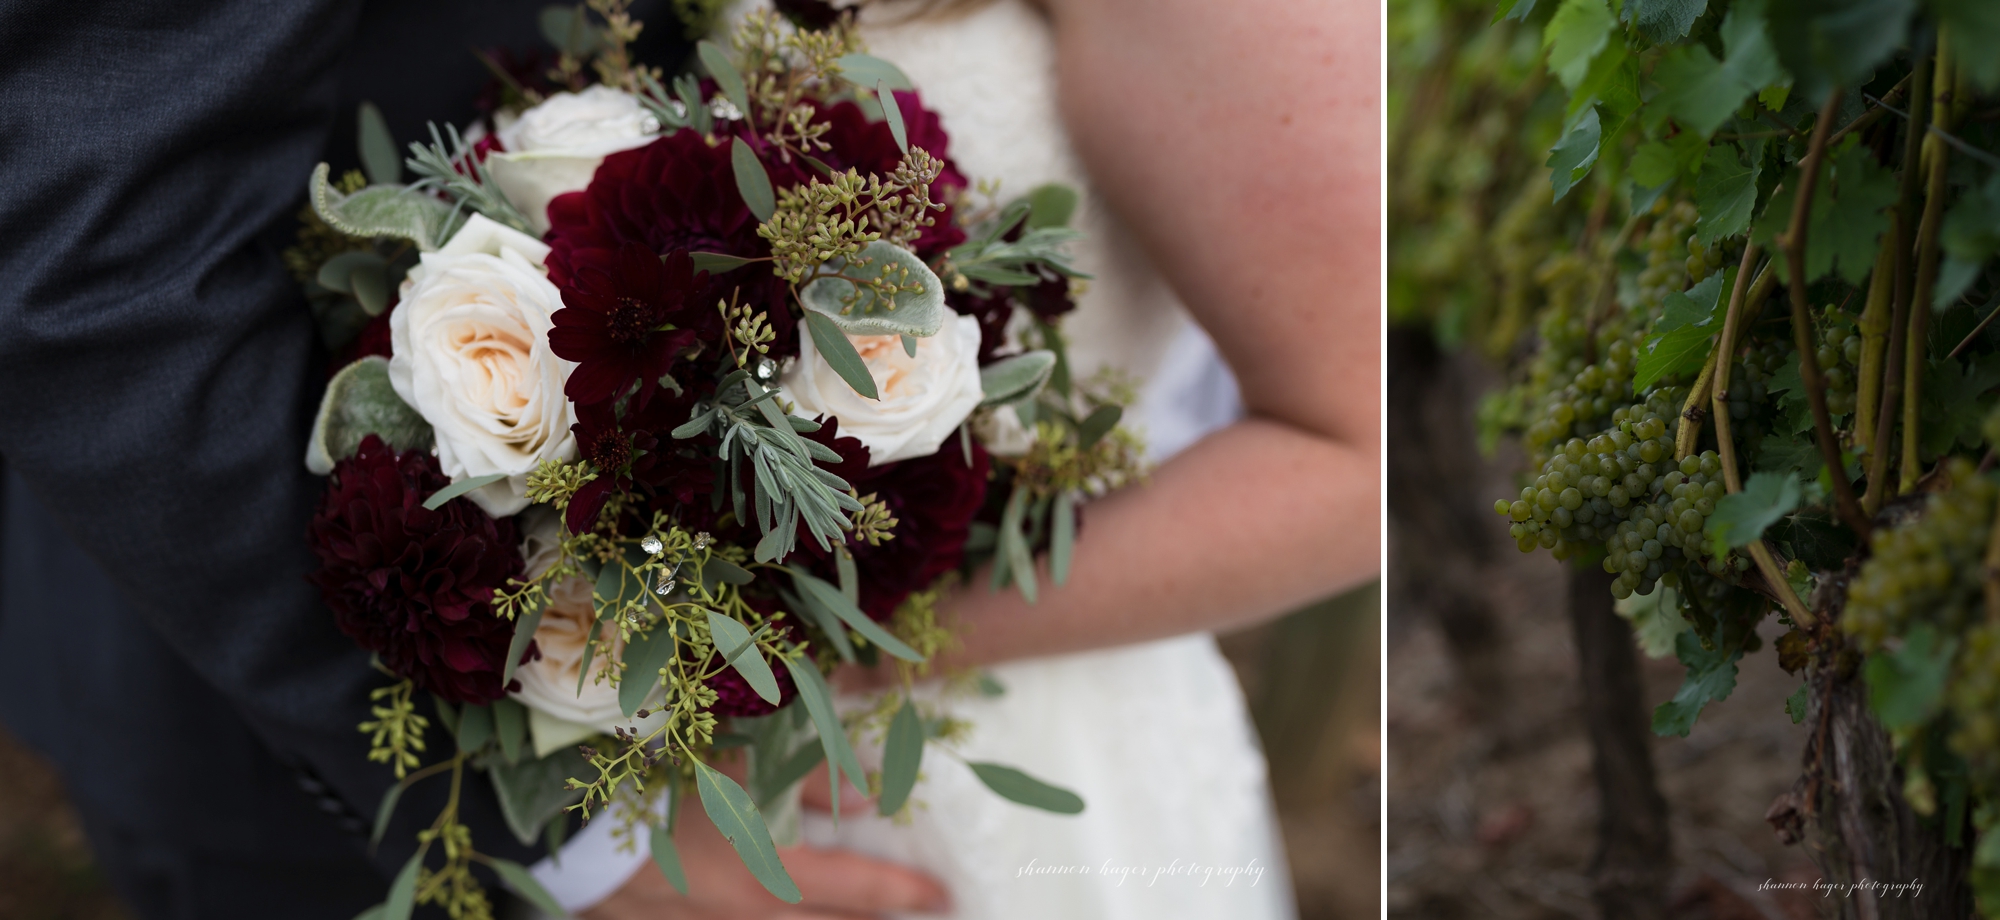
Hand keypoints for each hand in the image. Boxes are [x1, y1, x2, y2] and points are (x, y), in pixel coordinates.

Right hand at [580, 762, 948, 919]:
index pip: (863, 889)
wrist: (569, 826)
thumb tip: (873, 795)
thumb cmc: (662, 779)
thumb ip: (812, 779)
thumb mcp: (744, 764)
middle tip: (910, 909)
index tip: (944, 895)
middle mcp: (753, 911)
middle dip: (874, 918)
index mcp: (776, 871)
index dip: (908, 891)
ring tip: (854, 915)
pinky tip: (774, 911)